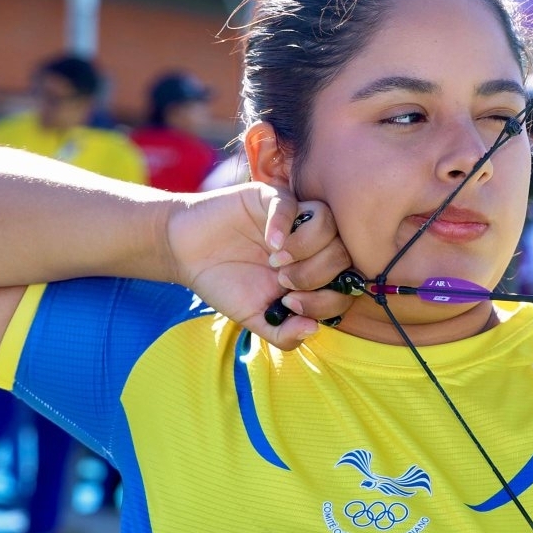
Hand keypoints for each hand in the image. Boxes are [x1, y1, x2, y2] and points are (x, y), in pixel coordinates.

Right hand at [162, 182, 354, 347]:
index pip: (346, 285)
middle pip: (342, 254)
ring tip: (275, 261)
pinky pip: (293, 204)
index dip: (327, 300)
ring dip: (306, 249)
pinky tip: (269, 242)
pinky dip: (285, 224)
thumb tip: (314, 330)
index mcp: (314, 273)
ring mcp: (294, 219)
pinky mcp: (271, 198)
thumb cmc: (225, 283)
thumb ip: (284, 333)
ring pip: (328, 225)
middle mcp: (311, 245)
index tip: (290, 304)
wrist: (186, 254)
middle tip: (283, 282)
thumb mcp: (255, 318)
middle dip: (315, 275)